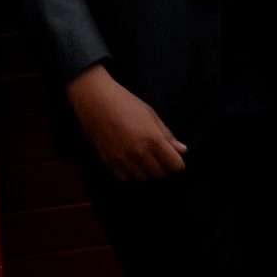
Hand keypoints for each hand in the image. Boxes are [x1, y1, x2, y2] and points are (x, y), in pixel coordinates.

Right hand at [67, 63, 188, 181]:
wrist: (93, 98)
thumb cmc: (124, 101)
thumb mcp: (149, 112)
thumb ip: (166, 133)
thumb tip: (182, 150)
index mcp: (153, 139)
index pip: (175, 165)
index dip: (176, 162)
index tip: (171, 155)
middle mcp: (140, 153)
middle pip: (160, 174)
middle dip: (161, 166)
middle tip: (155, 154)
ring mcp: (124, 159)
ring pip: (144, 178)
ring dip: (145, 170)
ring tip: (140, 156)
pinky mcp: (109, 162)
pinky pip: (126, 177)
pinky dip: (129, 172)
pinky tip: (127, 159)